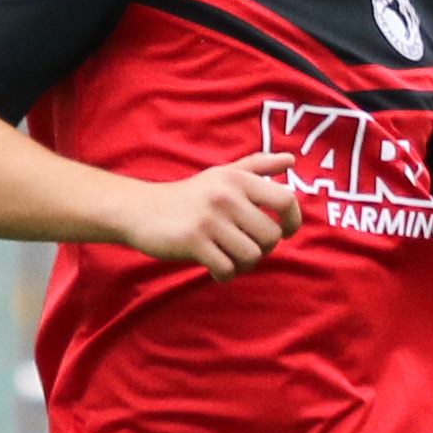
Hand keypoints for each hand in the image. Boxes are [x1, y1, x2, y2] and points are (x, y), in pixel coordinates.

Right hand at [116, 153, 302, 281]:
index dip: (293, 222)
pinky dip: (225, 274)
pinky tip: (216, 268)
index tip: (284, 232)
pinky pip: (227, 268)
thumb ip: (258, 166)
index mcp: (237, 179)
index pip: (286, 201)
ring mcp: (208, 218)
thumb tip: (291, 158)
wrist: (140, 209)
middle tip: (245, 247)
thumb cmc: (191, 195)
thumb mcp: (223, 174)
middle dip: (264, 249)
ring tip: (230, 257)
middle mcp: (225, 196)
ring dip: (244, 264)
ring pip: (252, 255)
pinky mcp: (192, 241)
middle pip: (272, 236)